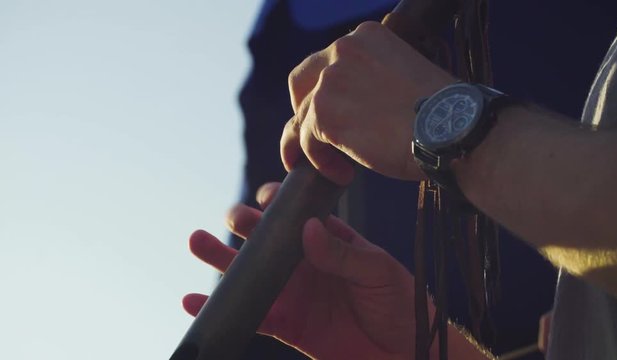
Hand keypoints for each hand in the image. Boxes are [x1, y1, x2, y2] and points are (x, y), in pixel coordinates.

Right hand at [183, 182, 419, 359]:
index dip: (279, 202)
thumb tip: (307, 227)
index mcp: (329, 240)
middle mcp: (305, 262)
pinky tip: (195, 302)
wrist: (405, 352)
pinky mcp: (286, 324)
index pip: (298, 213)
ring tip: (197, 241)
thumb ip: (342, 252)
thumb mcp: (378, 271)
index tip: (267, 198)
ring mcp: (293, 292)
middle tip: (235, 218)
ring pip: (250, 272)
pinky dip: (223, 308)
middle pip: (267, 237)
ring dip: (222, 259)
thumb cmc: (401, 302)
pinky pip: (250, 314)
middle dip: (246, 223)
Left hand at [281, 21, 455, 184]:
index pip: (328, 61)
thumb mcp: (403, 80)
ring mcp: (330, 81)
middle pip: (301, 82)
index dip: (323, 90)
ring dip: (314, 146)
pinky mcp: (325, 114)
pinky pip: (307, 142)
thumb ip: (371, 82)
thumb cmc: (441, 115)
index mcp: (366, 37)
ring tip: (337, 168)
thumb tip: (351, 110)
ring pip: (302, 117)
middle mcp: (343, 49)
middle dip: (302, 111)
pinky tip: (344, 176)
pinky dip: (321, 162)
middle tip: (310, 138)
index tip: (332, 113)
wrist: (453, 129)